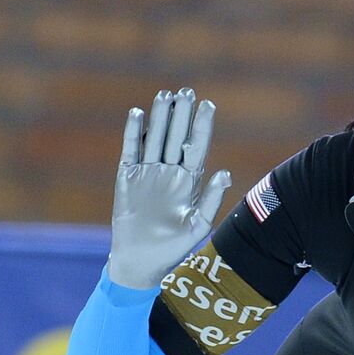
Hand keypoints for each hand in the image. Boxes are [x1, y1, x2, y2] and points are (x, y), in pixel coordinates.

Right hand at [107, 88, 231, 289]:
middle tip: (186, 92)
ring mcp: (148, 174)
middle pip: (176, 137)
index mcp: (188, 182)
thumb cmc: (172, 249)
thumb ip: (211, 200)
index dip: (202, 126)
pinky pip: (131, 150)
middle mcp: (169, 173)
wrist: (141, 262)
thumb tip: (226, 174)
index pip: (196, 147)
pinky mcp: (127, 178)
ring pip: (155, 138)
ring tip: (166, 95)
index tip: (208, 105)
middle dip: (182, 115)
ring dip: (160, 117)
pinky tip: (138, 114)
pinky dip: (134, 133)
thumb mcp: (198, 226)